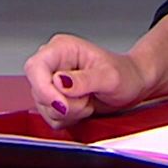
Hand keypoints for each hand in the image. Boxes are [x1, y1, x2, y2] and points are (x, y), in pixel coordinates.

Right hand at [23, 33, 150, 129]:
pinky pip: (51, 117)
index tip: (63, 105)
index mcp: (62, 48)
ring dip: (68, 113)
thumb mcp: (109, 77)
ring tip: (88, 101)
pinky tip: (83, 108)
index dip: (44, 89)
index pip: (35, 67)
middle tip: (86, 101)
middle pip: (38, 91)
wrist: (133, 85)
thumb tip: (59, 82)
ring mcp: (52, 81)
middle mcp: (53, 63)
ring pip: (44, 107)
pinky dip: (68, 119)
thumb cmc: (125, 75)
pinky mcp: (55, 98)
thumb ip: (84, 80)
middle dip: (64, 105)